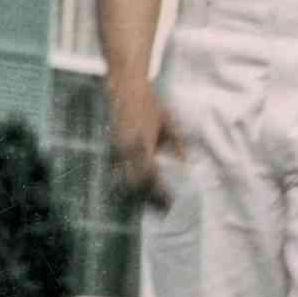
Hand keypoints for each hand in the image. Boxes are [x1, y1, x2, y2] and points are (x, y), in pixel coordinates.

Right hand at [110, 83, 184, 210]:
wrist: (125, 90)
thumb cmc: (150, 105)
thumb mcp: (168, 123)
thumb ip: (176, 145)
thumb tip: (184, 164)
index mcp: (142, 143)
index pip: (151, 175)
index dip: (160, 190)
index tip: (171, 201)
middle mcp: (126, 150)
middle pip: (136, 183)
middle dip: (149, 197)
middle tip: (163, 207)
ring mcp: (117, 150)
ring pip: (127, 179)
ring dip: (140, 191)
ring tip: (154, 201)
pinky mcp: (113, 149)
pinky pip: (121, 171)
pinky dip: (132, 181)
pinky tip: (142, 187)